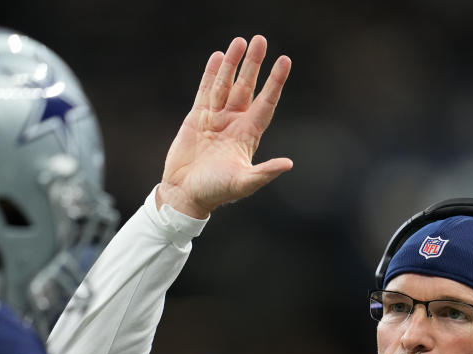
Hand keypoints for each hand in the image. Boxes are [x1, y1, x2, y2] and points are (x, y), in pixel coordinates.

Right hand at [157, 36, 291, 218]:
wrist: (185, 194)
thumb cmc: (215, 192)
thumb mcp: (243, 183)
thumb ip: (264, 172)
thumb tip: (288, 164)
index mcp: (248, 134)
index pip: (266, 102)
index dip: (275, 82)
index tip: (284, 60)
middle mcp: (234, 122)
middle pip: (246, 87)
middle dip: (253, 64)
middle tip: (260, 40)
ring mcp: (215, 119)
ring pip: (225, 85)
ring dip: (232, 64)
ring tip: (239, 41)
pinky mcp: (196, 118)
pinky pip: (205, 90)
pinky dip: (211, 74)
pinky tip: (218, 57)